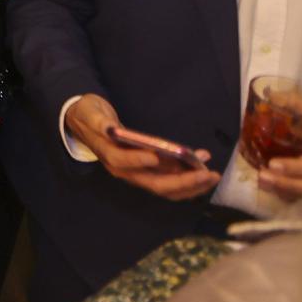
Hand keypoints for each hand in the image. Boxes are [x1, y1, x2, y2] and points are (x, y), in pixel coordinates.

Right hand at [64, 95, 219, 200]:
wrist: (89, 124)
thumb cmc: (89, 116)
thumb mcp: (90, 113)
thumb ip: (99, 122)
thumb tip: (110, 128)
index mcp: (108, 155)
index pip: (122, 162)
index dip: (137, 160)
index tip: (155, 155)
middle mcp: (126, 170)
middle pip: (155, 184)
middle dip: (183, 182)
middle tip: (206, 174)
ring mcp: (139, 173)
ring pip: (167, 188)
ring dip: (191, 185)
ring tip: (212, 174)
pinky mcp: (150, 171)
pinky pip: (171, 180)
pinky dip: (189, 178)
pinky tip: (202, 163)